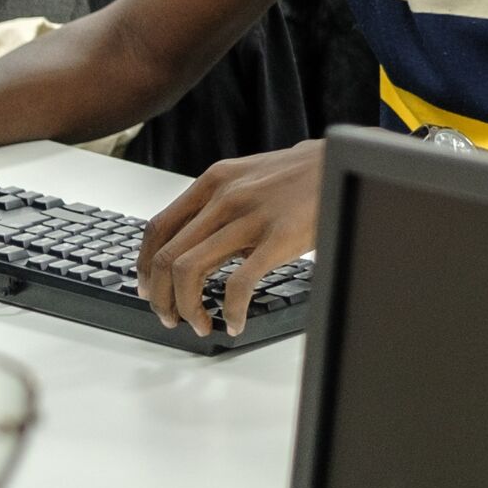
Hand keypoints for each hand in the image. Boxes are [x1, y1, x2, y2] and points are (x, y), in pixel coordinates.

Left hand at [134, 141, 321, 331]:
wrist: (341, 163)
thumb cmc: (300, 176)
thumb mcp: (248, 178)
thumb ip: (219, 204)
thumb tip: (194, 244)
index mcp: (214, 182)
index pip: (157, 228)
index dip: (145, 266)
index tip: (149, 289)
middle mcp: (224, 197)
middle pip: (166, 256)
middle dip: (161, 297)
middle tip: (170, 317)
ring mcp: (249, 217)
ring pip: (190, 270)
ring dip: (186, 307)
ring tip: (199, 324)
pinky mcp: (277, 238)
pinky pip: (238, 283)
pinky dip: (231, 310)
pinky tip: (235, 321)